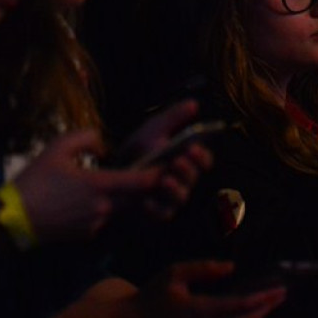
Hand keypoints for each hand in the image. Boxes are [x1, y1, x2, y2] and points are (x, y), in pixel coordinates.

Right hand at [15, 129, 209, 240]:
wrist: (12, 220)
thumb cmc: (34, 181)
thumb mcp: (57, 148)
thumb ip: (86, 138)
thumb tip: (104, 143)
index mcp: (99, 185)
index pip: (141, 181)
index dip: (159, 174)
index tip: (172, 165)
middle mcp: (104, 207)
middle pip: (139, 198)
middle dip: (151, 188)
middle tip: (160, 174)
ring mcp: (97, 223)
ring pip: (124, 209)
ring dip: (129, 199)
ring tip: (128, 185)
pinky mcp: (88, 234)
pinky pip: (106, 218)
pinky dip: (108, 209)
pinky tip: (95, 201)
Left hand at [117, 99, 213, 220]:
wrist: (113, 171)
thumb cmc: (138, 149)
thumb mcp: (154, 129)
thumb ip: (174, 117)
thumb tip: (194, 103)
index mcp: (187, 160)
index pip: (204, 160)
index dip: (201, 156)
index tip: (192, 148)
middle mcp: (183, 180)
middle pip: (194, 178)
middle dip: (188, 170)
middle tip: (177, 161)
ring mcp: (171, 197)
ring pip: (182, 197)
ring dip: (175, 188)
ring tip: (164, 179)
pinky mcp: (156, 212)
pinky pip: (162, 214)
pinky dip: (155, 208)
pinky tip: (146, 200)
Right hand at [128, 261, 286, 317]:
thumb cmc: (151, 295)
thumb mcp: (174, 273)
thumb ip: (204, 268)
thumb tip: (232, 267)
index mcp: (198, 310)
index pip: (240, 305)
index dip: (263, 298)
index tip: (279, 290)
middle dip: (266, 308)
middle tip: (282, 295)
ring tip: (268, 306)